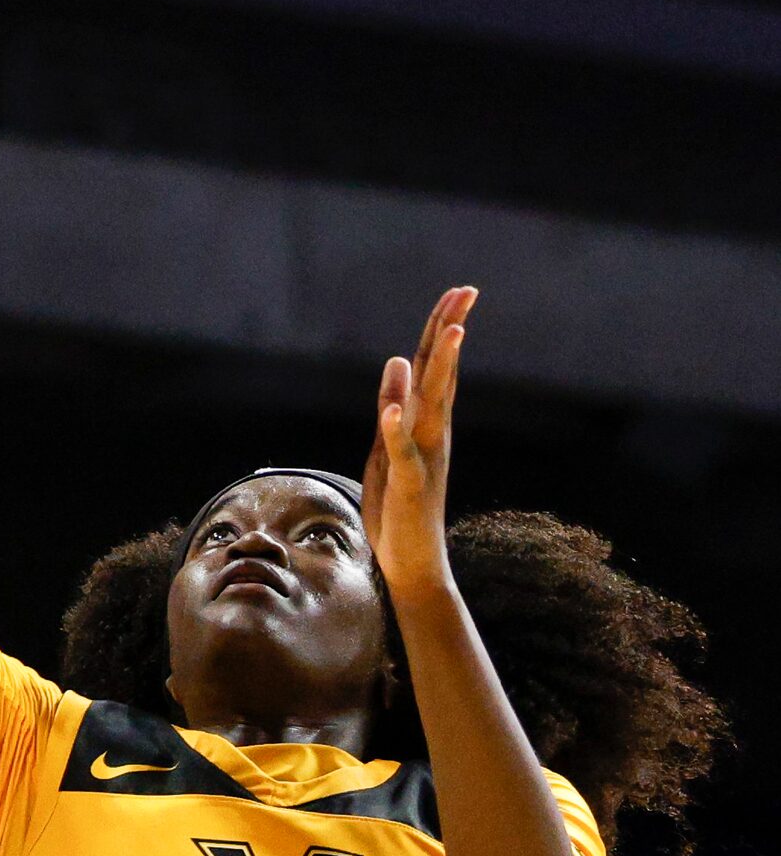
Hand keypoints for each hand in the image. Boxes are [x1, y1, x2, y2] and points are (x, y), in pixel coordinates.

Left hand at [362, 286, 476, 602]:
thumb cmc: (399, 506)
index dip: (443, 328)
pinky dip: (396, 431)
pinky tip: (394, 410)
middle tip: (468, 292)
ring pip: (432, 406)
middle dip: (451, 332)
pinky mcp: (410, 486)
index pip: (434, 367)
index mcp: (427, 423)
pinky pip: (402, 455)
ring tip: (452, 333)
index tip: (460, 291)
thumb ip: (393, 405)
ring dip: (440, 370)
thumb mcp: (387, 447)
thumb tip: (395, 360)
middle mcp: (433, 434)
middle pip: (441, 374)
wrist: (410, 563)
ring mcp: (424, 458)